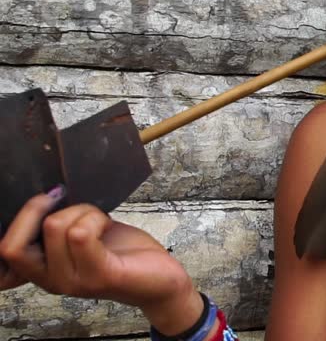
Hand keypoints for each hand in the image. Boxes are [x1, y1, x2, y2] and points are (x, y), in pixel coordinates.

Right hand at [0, 187, 203, 334]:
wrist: (161, 278)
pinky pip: (81, 234)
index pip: (5, 251)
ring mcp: (74, 282)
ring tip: (99, 220)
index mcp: (43, 271)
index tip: (47, 198)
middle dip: (42, 208)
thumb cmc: (122, 252)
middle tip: (69, 201)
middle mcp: (51, 281)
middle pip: (17, 242)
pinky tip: (108, 226)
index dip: (20, 218)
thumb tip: (43, 193)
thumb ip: (58, 225)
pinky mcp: (100, 276)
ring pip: (55, 227)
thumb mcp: (81, 236)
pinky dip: (95, 218)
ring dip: (82, 211)